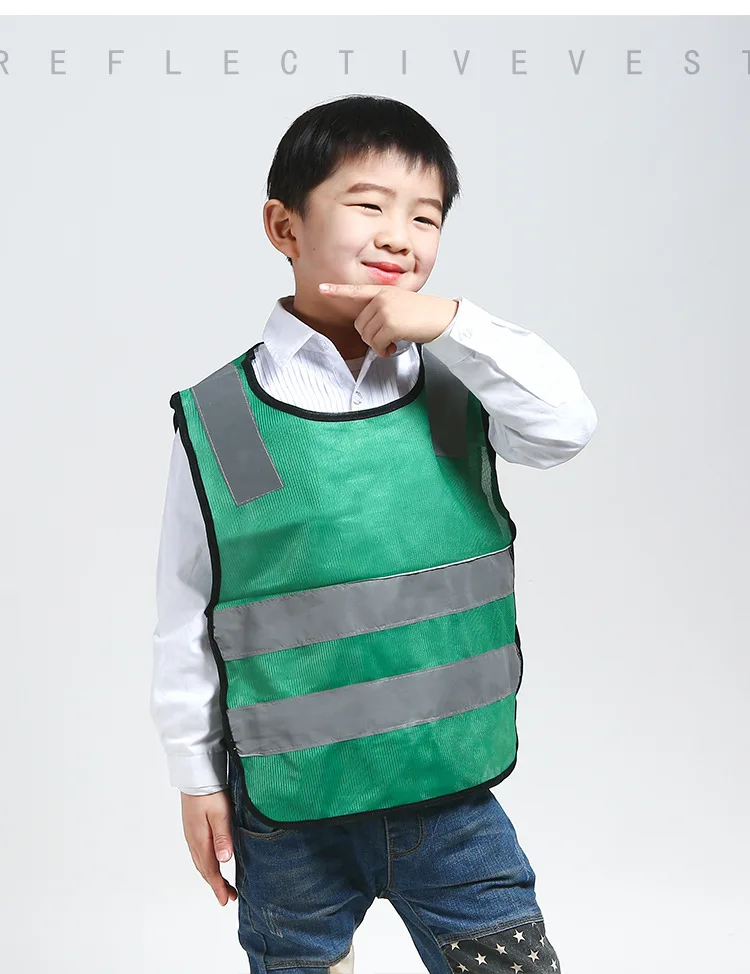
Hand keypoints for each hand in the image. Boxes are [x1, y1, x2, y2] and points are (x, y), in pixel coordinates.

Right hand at [180, 789, 237, 906]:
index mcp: (200, 840)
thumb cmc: (210, 792)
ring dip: (211, 875)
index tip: (226, 900)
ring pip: (200, 862)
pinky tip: (212, 862)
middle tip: (228, 897)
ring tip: (222, 885)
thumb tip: (224, 861)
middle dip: (216, 885)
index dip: (218, 887)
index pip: (210, 870)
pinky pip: (198, 853)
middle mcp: (193, 840)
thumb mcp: (221, 814)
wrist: (195, 775)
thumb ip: (222, 837)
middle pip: (204, 869)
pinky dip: (206, 864)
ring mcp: (191, 834)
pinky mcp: (192, 827)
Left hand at [318, 283, 458, 357]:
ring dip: (377, 345)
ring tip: (392, 343)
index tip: (322, 289)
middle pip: (360, 324)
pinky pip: (376, 344)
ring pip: (366, 335)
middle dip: (371, 337)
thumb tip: (371, 332)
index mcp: (384, 291)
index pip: (356, 291)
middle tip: (387, 339)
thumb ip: (384, 310)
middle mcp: (382, 298)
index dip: (337, 291)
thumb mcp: (402, 304)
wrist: (443, 317)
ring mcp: (386, 309)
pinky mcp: (390, 323)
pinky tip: (393, 347)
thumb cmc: (425, 315)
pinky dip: (383, 351)